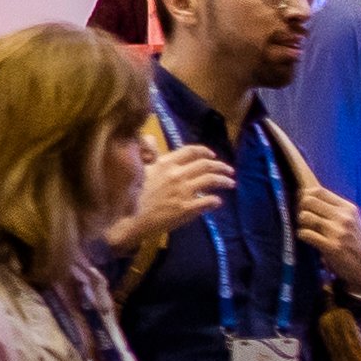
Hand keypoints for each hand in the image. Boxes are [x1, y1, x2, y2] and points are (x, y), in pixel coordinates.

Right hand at [113, 146, 232, 253]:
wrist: (129, 218)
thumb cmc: (132, 194)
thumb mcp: (140, 169)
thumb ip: (149, 155)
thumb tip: (152, 141)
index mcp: (166, 163)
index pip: (191, 151)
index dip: (205, 152)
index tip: (213, 156)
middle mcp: (177, 174)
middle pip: (206, 165)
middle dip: (221, 166)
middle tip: (229, 171)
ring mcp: (183, 192)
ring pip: (211, 180)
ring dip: (224, 181)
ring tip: (230, 183)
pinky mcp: (186, 209)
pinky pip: (207, 202)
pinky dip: (215, 201)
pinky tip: (218, 202)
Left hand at [292, 169, 360, 292]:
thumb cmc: (356, 246)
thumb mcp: (352, 222)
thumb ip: (334, 210)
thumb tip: (307, 197)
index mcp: (348, 208)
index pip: (319, 191)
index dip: (304, 195)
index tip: (301, 203)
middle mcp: (344, 217)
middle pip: (308, 200)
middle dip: (300, 208)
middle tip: (303, 219)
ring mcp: (338, 231)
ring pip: (304, 216)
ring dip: (301, 224)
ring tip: (307, 231)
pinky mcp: (331, 247)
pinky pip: (305, 234)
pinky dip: (302, 236)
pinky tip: (307, 241)